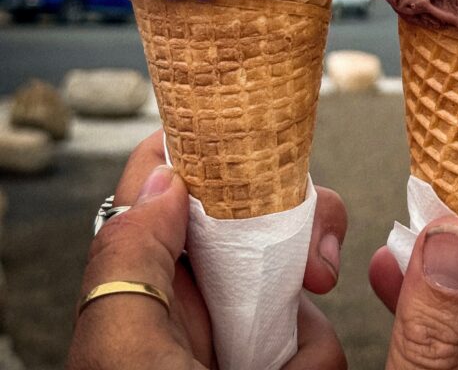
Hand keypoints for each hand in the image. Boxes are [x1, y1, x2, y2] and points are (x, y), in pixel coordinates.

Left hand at [67, 130, 346, 369]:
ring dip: (302, 328)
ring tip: (282, 368)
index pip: (167, 178)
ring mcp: (233, 338)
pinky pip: (313, 341)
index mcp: (138, 281)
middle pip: (248, 216)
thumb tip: (162, 175)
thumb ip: (129, 260)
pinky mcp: (272, 363)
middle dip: (291, 234)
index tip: (257, 133)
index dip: (208, 144)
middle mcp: (186, 302)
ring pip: (292, 284)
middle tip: (311, 259)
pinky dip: (313, 360)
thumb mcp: (123, 357)